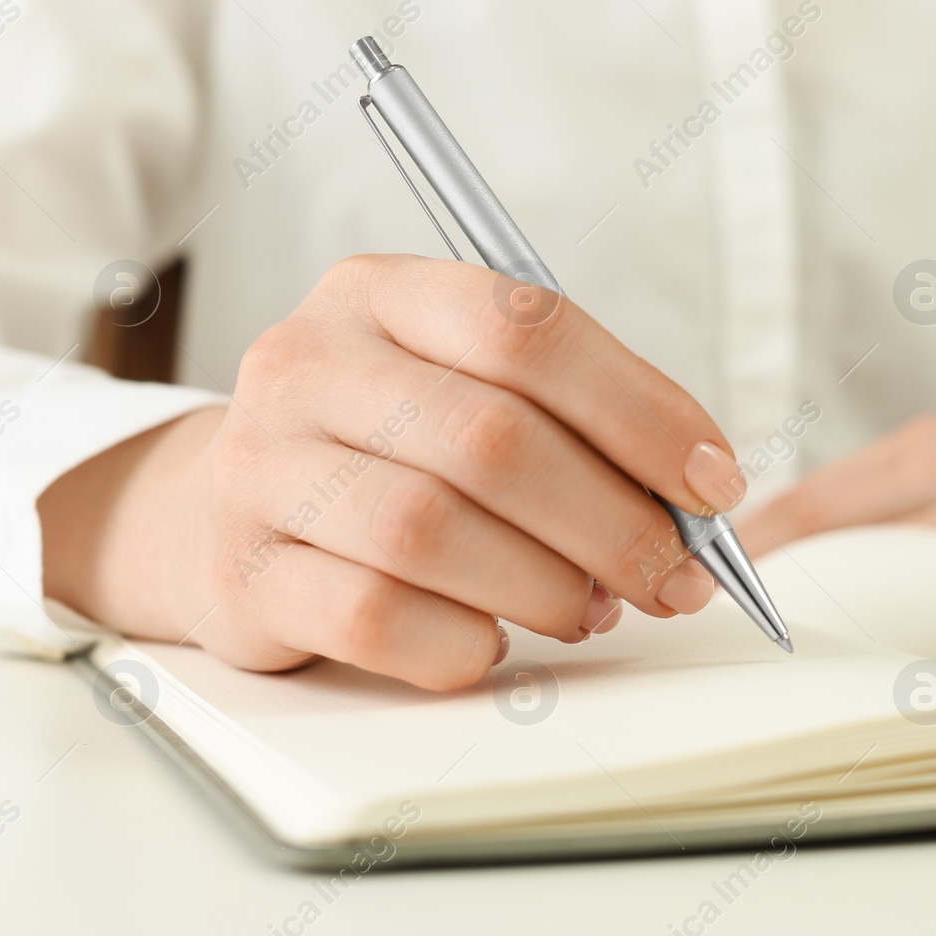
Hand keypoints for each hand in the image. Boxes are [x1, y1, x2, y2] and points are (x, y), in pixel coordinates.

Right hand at [39, 255, 745, 689]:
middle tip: (675, 577)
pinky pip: (373, 616)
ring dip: (548, 586)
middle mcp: (307, 363)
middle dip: (614, 523)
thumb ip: (569, 421)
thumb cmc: (385, 448)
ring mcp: (262, 468)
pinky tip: (493, 639)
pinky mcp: (244, 573)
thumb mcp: (462, 390)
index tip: (714, 484)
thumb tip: (695, 500)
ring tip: (591, 608)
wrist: (222, 513)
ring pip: (432, 530)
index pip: (528, 330)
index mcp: (381, 293)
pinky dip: (463, 641)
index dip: (641, 411)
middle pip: (493, 440)